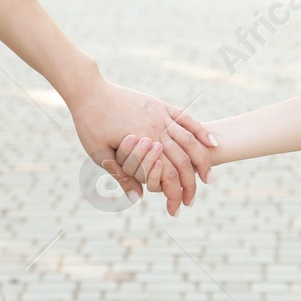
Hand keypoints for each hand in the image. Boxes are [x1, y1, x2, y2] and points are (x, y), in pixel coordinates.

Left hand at [68, 76, 215, 215]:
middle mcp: (157, 129)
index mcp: (142, 143)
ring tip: (208, 179)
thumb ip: (121, 175)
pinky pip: (186, 119)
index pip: (167, 176)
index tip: (175, 209)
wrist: (89, 90)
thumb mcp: (99, 154)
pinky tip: (211, 143)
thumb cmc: (90, 123)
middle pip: (183, 162)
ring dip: (202, 161)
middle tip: (191, 201)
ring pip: (190, 141)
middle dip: (190, 184)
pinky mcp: (161, 106)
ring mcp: (161, 115)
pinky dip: (201, 131)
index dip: (173, 195)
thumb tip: (139, 197)